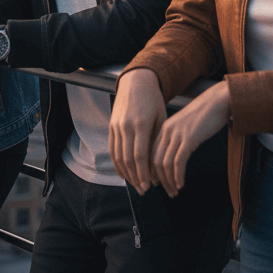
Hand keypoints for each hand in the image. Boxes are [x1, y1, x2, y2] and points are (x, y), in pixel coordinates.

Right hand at [109, 69, 167, 194]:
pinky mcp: (111, 125)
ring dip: (126, 173)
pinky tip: (123, 172)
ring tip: (134, 184)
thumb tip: (157, 165)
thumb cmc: (153, 100)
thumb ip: (157, 140)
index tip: (149, 186)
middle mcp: (125, 126)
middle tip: (143, 191)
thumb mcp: (161, 118)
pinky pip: (112, 148)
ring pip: (118, 155)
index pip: (140, 155)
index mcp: (140, 124)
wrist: (136, 81)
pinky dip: (116, 163)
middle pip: (128, 158)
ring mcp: (116, 125)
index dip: (143, 173)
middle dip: (135, 177)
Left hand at [151, 79, 230, 197]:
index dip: (152, 171)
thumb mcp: (186, 127)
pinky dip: (177, 176)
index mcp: (164, 128)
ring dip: (169, 181)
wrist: (218, 101)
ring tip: (175, 191)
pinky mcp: (189, 138)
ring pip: (165, 163)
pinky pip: (178, 162)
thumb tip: (175, 159)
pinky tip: (181, 184)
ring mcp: (177, 134)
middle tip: (167, 192)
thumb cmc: (205, 115)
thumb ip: (178, 139)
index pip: (151, 153)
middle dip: (160, 180)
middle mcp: (167, 130)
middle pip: (155, 160)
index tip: (157, 184)